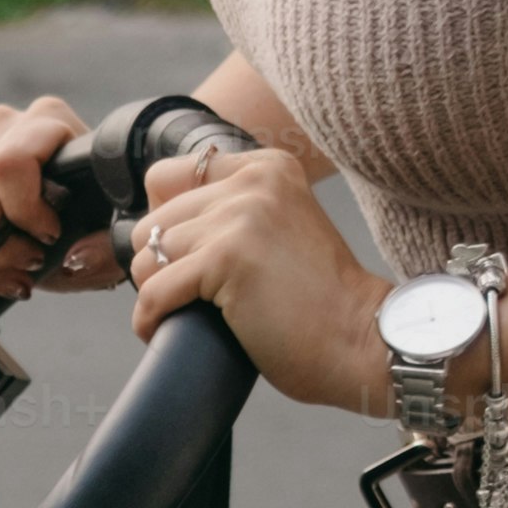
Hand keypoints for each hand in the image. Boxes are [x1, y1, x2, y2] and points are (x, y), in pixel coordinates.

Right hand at [0, 96, 121, 301]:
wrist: (77, 216)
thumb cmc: (97, 215)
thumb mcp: (114, 230)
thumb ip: (105, 245)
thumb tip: (72, 257)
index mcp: (46, 121)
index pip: (9, 163)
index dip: (23, 209)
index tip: (49, 237)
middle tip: (28, 268)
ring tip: (11, 279)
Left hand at [123, 144, 388, 416]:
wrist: (360, 338)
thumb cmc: (317, 302)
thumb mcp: (278, 229)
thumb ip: (234, 213)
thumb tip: (160, 230)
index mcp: (265, 168)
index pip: (168, 176)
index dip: (162, 222)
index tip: (177, 257)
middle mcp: (253, 181)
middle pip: (153, 220)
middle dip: (157, 266)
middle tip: (183, 298)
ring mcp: (240, 216)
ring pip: (148, 256)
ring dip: (153, 293)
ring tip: (179, 315)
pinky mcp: (226, 258)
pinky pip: (154, 291)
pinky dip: (150, 319)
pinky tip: (164, 332)